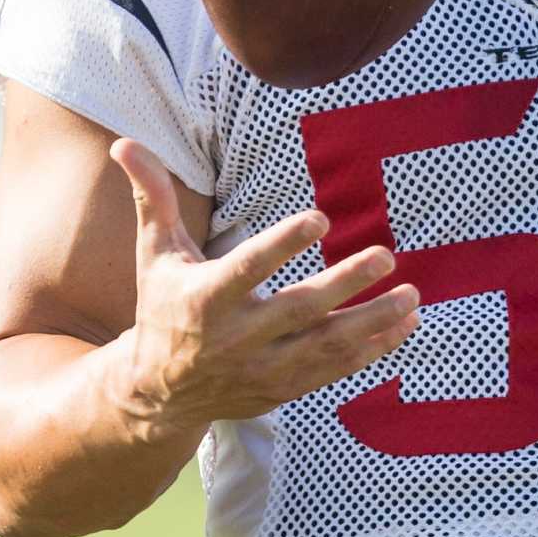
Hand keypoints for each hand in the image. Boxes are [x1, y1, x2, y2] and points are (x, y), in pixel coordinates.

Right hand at [109, 138, 419, 430]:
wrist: (160, 393)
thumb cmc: (164, 308)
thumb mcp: (156, 255)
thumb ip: (151, 198)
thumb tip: (125, 143)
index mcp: (205, 300)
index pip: (248, 269)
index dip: (283, 245)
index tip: (321, 218)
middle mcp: (236, 338)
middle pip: (300, 310)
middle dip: (346, 284)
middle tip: (386, 255)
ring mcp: (263, 368)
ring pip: (327, 347)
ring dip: (374, 322)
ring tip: (412, 295)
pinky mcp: (284, 389)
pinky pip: (335, 371)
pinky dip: (373, 351)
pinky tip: (405, 325)